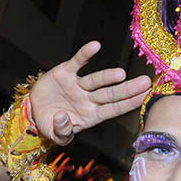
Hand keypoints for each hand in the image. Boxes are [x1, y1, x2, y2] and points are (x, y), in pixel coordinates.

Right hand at [29, 41, 150, 144]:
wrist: (34, 109)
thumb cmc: (50, 123)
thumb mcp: (55, 134)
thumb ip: (61, 131)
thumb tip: (62, 118)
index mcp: (91, 115)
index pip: (114, 109)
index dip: (129, 104)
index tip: (144, 97)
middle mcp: (88, 99)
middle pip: (110, 95)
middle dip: (128, 90)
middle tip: (145, 83)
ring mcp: (78, 85)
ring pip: (96, 80)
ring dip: (107, 77)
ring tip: (121, 74)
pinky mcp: (65, 73)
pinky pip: (77, 62)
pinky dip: (85, 54)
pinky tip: (95, 46)